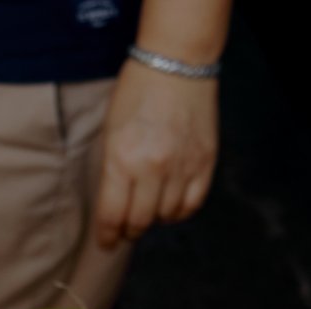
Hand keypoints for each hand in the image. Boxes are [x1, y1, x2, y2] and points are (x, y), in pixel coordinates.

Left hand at [93, 60, 219, 247]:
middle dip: (128, 231)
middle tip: (124, 231)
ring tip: (147, 211)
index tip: (105, 244)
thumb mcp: (109, 133)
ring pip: (166, 216)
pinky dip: (179, 212)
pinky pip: (192, 204)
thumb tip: (112, 207)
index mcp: (121, 160)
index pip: (112, 215)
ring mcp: (182, 166)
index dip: (107, 236)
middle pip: (139, 221)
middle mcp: (152, 167)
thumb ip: (111, 171)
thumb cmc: (135, 94)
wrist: (175, 64)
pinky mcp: (205, 162)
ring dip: (154, 220)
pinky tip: (169, 206)